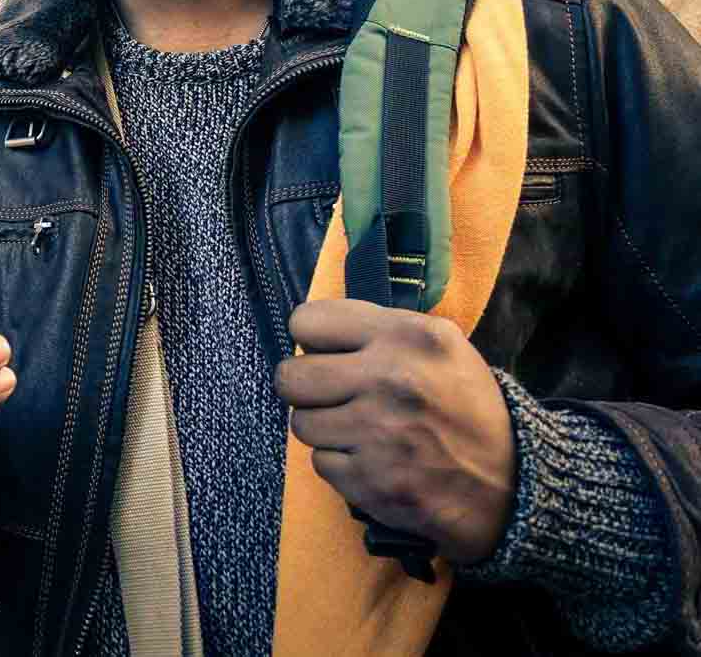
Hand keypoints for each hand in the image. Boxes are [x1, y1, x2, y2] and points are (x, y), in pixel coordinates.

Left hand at [273, 299, 515, 563]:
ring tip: (361, 431)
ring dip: (325, 430)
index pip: (307, 322)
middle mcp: (391, 379)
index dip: (312, 341)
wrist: (514, 483)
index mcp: (407, 335)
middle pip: (290, 376)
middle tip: (333, 397)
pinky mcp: (372, 481)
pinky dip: (342, 466)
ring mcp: (380, 433)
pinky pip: (321, 464)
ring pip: (301, 423)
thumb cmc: (466, 406)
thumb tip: (309, 333)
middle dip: (306, 389)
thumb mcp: (440, 344)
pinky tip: (374, 461)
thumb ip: (377, 329)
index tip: (328, 354)